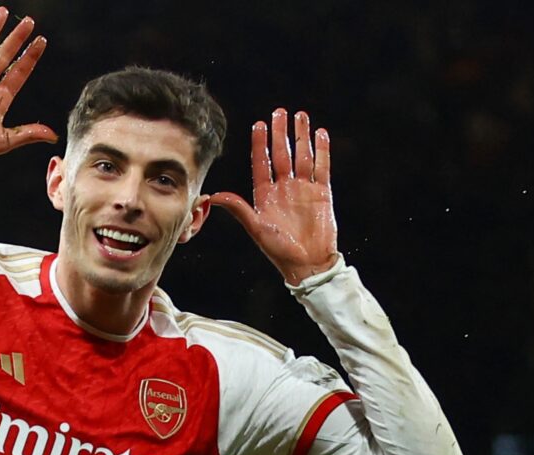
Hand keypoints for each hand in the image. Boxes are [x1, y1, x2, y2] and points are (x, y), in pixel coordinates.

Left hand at [211, 108, 337, 285]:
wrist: (307, 264)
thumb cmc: (279, 250)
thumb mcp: (256, 228)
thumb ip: (238, 209)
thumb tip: (212, 195)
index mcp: (265, 195)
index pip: (261, 163)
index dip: (259, 143)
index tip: (258, 124)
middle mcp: (283, 188)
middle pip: (281, 154)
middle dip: (279, 133)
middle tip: (278, 112)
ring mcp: (303, 189)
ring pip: (302, 156)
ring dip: (301, 136)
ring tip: (300, 115)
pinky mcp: (322, 193)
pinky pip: (321, 167)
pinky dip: (321, 151)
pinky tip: (319, 134)